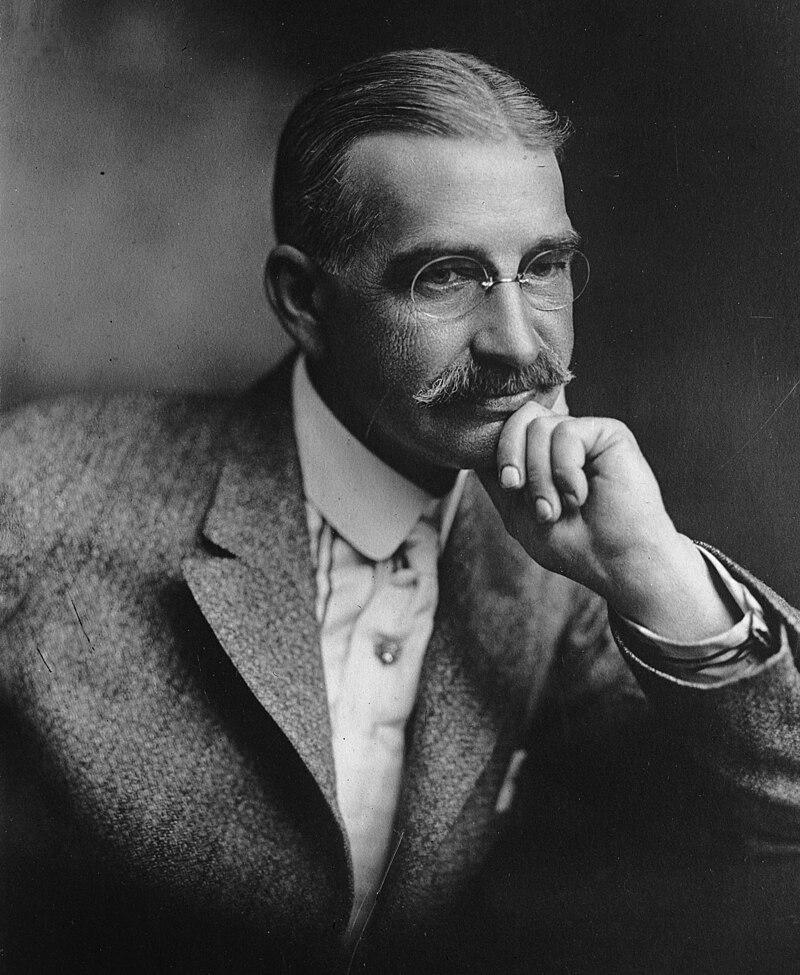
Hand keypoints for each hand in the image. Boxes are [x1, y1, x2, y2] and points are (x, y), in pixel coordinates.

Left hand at [479, 401, 737, 638]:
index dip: (497, 451)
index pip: (505, 430)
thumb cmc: (574, 545)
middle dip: (512, 459)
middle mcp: (561, 440)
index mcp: (541, 456)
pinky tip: (581, 494)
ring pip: (537, 427)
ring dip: (541, 476)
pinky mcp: (608, 432)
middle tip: (525, 495)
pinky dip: (565, 471)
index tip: (508, 485)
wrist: (619, 563)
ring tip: (560, 507)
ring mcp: (585, 434)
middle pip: (516, 418)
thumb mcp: (518, 514)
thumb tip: (476, 445)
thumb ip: (498, 478)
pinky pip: (565, 432)